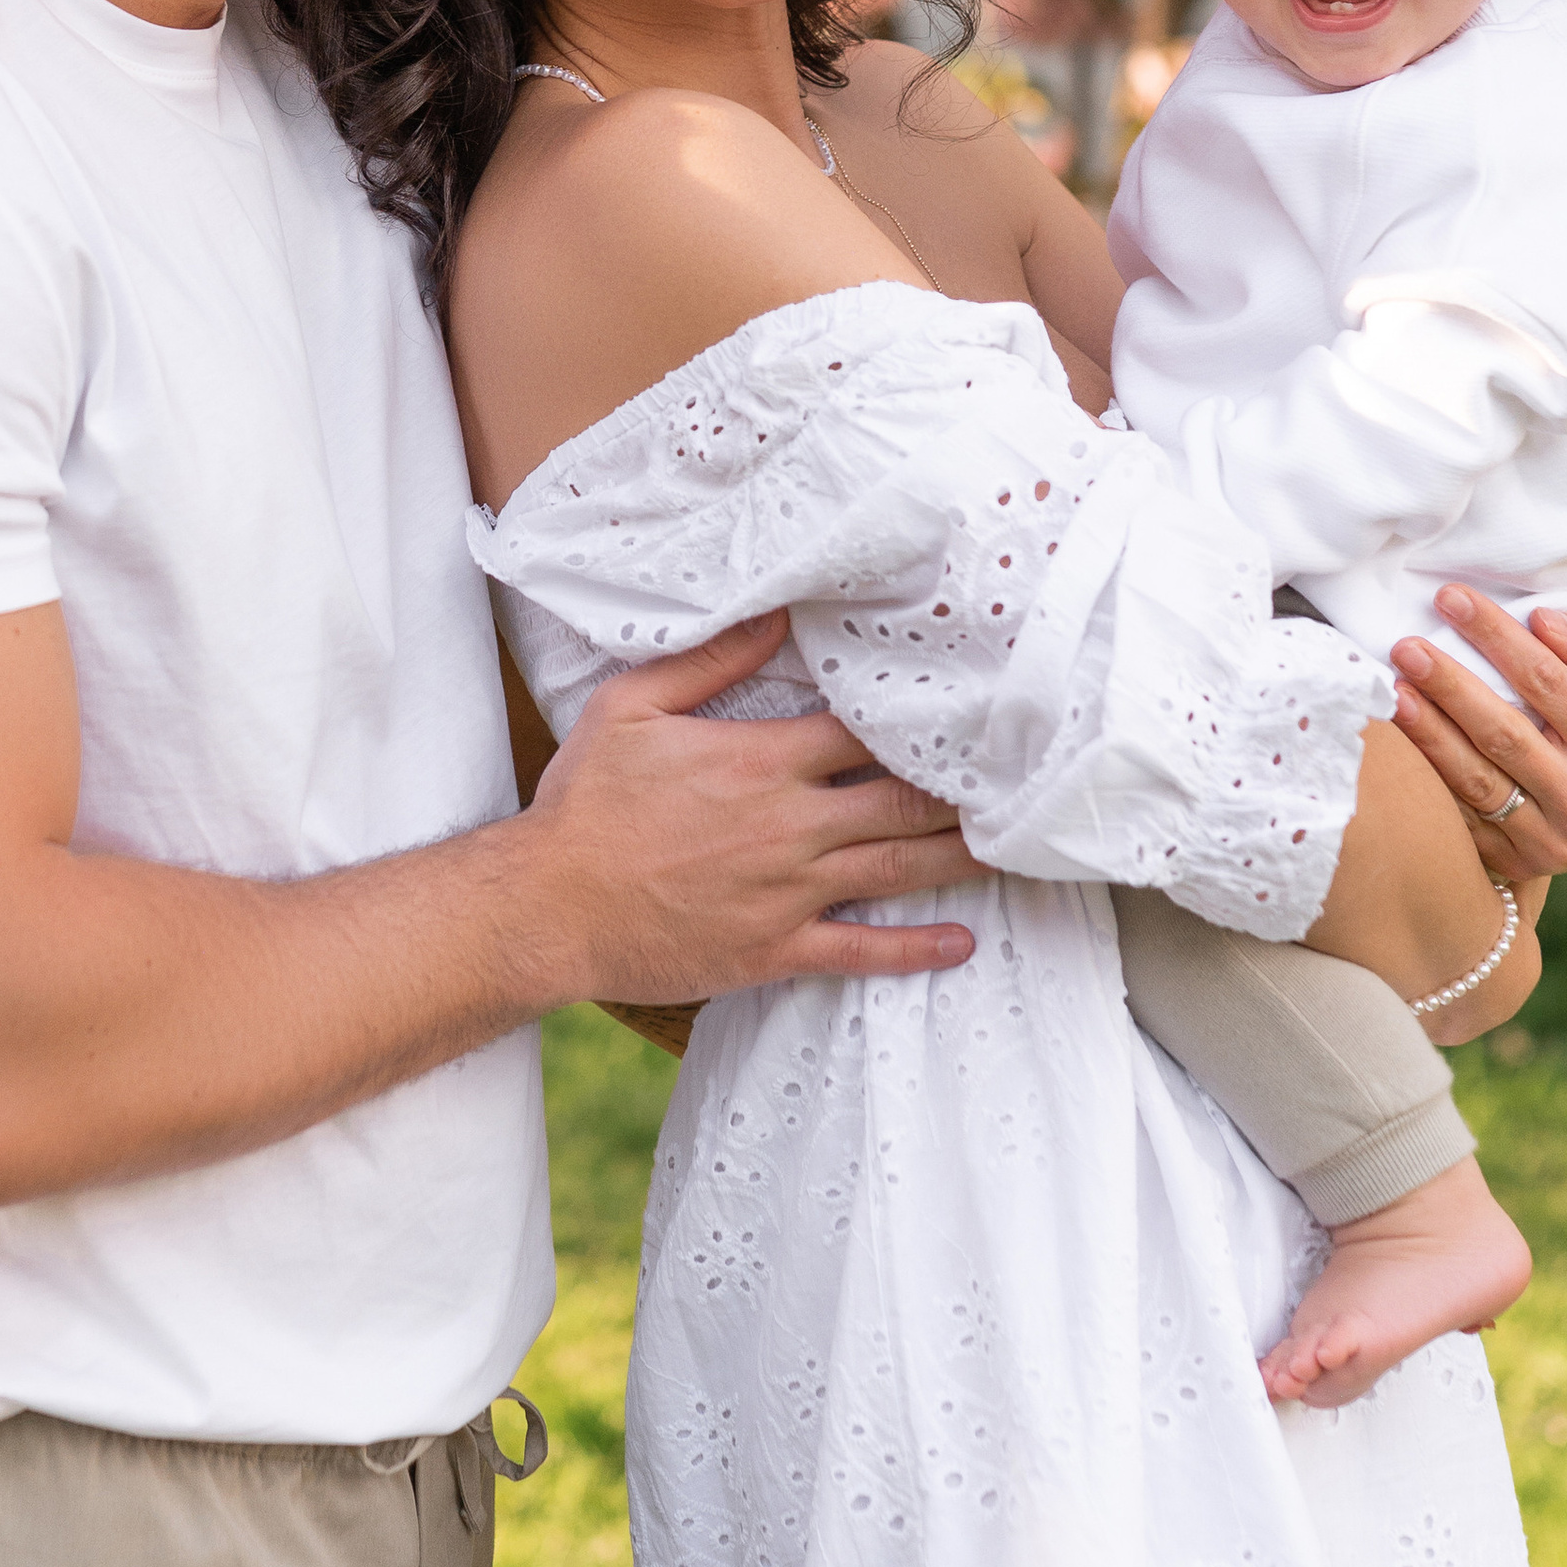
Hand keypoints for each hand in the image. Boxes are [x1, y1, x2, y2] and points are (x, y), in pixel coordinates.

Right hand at [524, 612, 978, 1001]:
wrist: (549, 906)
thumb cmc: (585, 802)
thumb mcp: (632, 707)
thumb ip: (711, 661)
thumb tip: (777, 615)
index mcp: (761, 760)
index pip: (863, 733)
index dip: (920, 721)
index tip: (968, 709)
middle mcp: (789, 825)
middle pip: (899, 799)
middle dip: (960, 788)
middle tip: (1017, 778)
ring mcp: (787, 893)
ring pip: (894, 868)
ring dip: (957, 856)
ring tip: (1013, 846)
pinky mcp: (775, 950)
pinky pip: (859, 951)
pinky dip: (915, 948)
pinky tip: (960, 941)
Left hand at [1388, 587, 1566, 884]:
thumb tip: (1543, 619)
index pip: (1547, 682)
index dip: (1496, 637)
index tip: (1451, 599)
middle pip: (1503, 734)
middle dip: (1449, 687)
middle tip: (1406, 647)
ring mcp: (1550, 842)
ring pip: (1476, 781)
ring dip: (1428, 734)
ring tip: (1393, 691)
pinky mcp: (1517, 863)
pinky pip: (1463, 817)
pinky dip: (1429, 779)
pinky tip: (1398, 746)